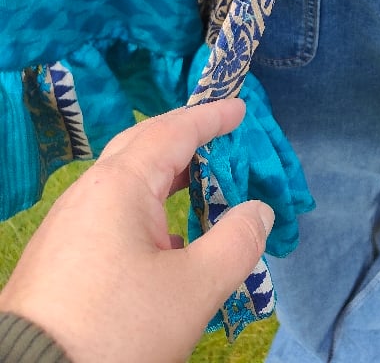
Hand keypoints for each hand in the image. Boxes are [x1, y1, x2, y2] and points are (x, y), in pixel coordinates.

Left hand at [0, 99, 273, 362]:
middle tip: (220, 134)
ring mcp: (69, 225)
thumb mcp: (193, 288)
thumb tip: (259, 211)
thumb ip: (236, 243)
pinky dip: (148, 209)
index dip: (210, 118)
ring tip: (201, 186)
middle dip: (184, 137)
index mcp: (120, 186)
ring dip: (167, 178)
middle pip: (143, 147)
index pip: (173, 132)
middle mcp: (89, 193)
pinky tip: (166, 243)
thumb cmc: (119, 327)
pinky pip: (111, 213)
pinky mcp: (61, 258)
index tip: (240, 109)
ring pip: (125, 184)